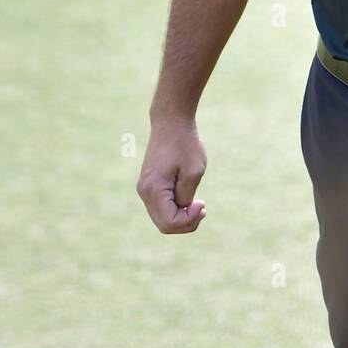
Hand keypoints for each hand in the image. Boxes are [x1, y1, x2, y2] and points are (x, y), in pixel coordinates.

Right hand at [137, 118, 206, 233]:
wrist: (171, 122)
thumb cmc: (185, 144)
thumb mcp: (193, 172)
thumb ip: (186, 196)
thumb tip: (182, 210)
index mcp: (153, 190)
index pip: (169, 223)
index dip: (189, 220)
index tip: (202, 203)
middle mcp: (144, 192)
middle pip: (164, 225)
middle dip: (186, 223)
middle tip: (202, 207)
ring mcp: (145, 189)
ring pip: (162, 218)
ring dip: (181, 217)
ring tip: (198, 203)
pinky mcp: (149, 185)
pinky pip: (161, 208)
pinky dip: (176, 209)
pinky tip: (189, 199)